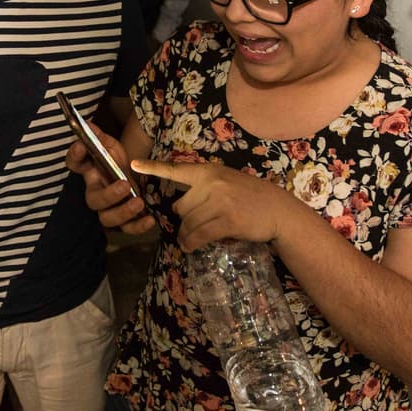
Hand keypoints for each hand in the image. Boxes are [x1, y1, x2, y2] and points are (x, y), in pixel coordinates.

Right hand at [65, 122, 153, 233]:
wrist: (132, 172)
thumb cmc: (116, 160)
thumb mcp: (109, 144)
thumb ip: (99, 136)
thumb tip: (88, 124)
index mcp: (89, 170)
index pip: (74, 163)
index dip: (75, 156)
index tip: (82, 146)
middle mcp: (95, 190)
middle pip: (93, 200)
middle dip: (108, 195)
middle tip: (124, 185)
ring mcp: (109, 207)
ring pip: (107, 218)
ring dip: (123, 212)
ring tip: (139, 202)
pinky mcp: (124, 218)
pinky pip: (127, 228)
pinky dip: (138, 227)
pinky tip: (150, 219)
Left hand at [131, 158, 313, 252]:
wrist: (278, 211)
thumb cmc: (251, 197)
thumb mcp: (227, 182)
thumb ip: (204, 188)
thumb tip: (179, 208)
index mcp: (209, 171)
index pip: (177, 169)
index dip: (153, 168)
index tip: (133, 164)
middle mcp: (212, 183)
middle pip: (180, 208)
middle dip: (185, 220)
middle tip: (198, 225)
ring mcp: (220, 202)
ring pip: (188, 224)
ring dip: (186, 236)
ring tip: (192, 240)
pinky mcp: (226, 220)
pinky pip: (198, 235)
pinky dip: (192, 244)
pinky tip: (191, 247)